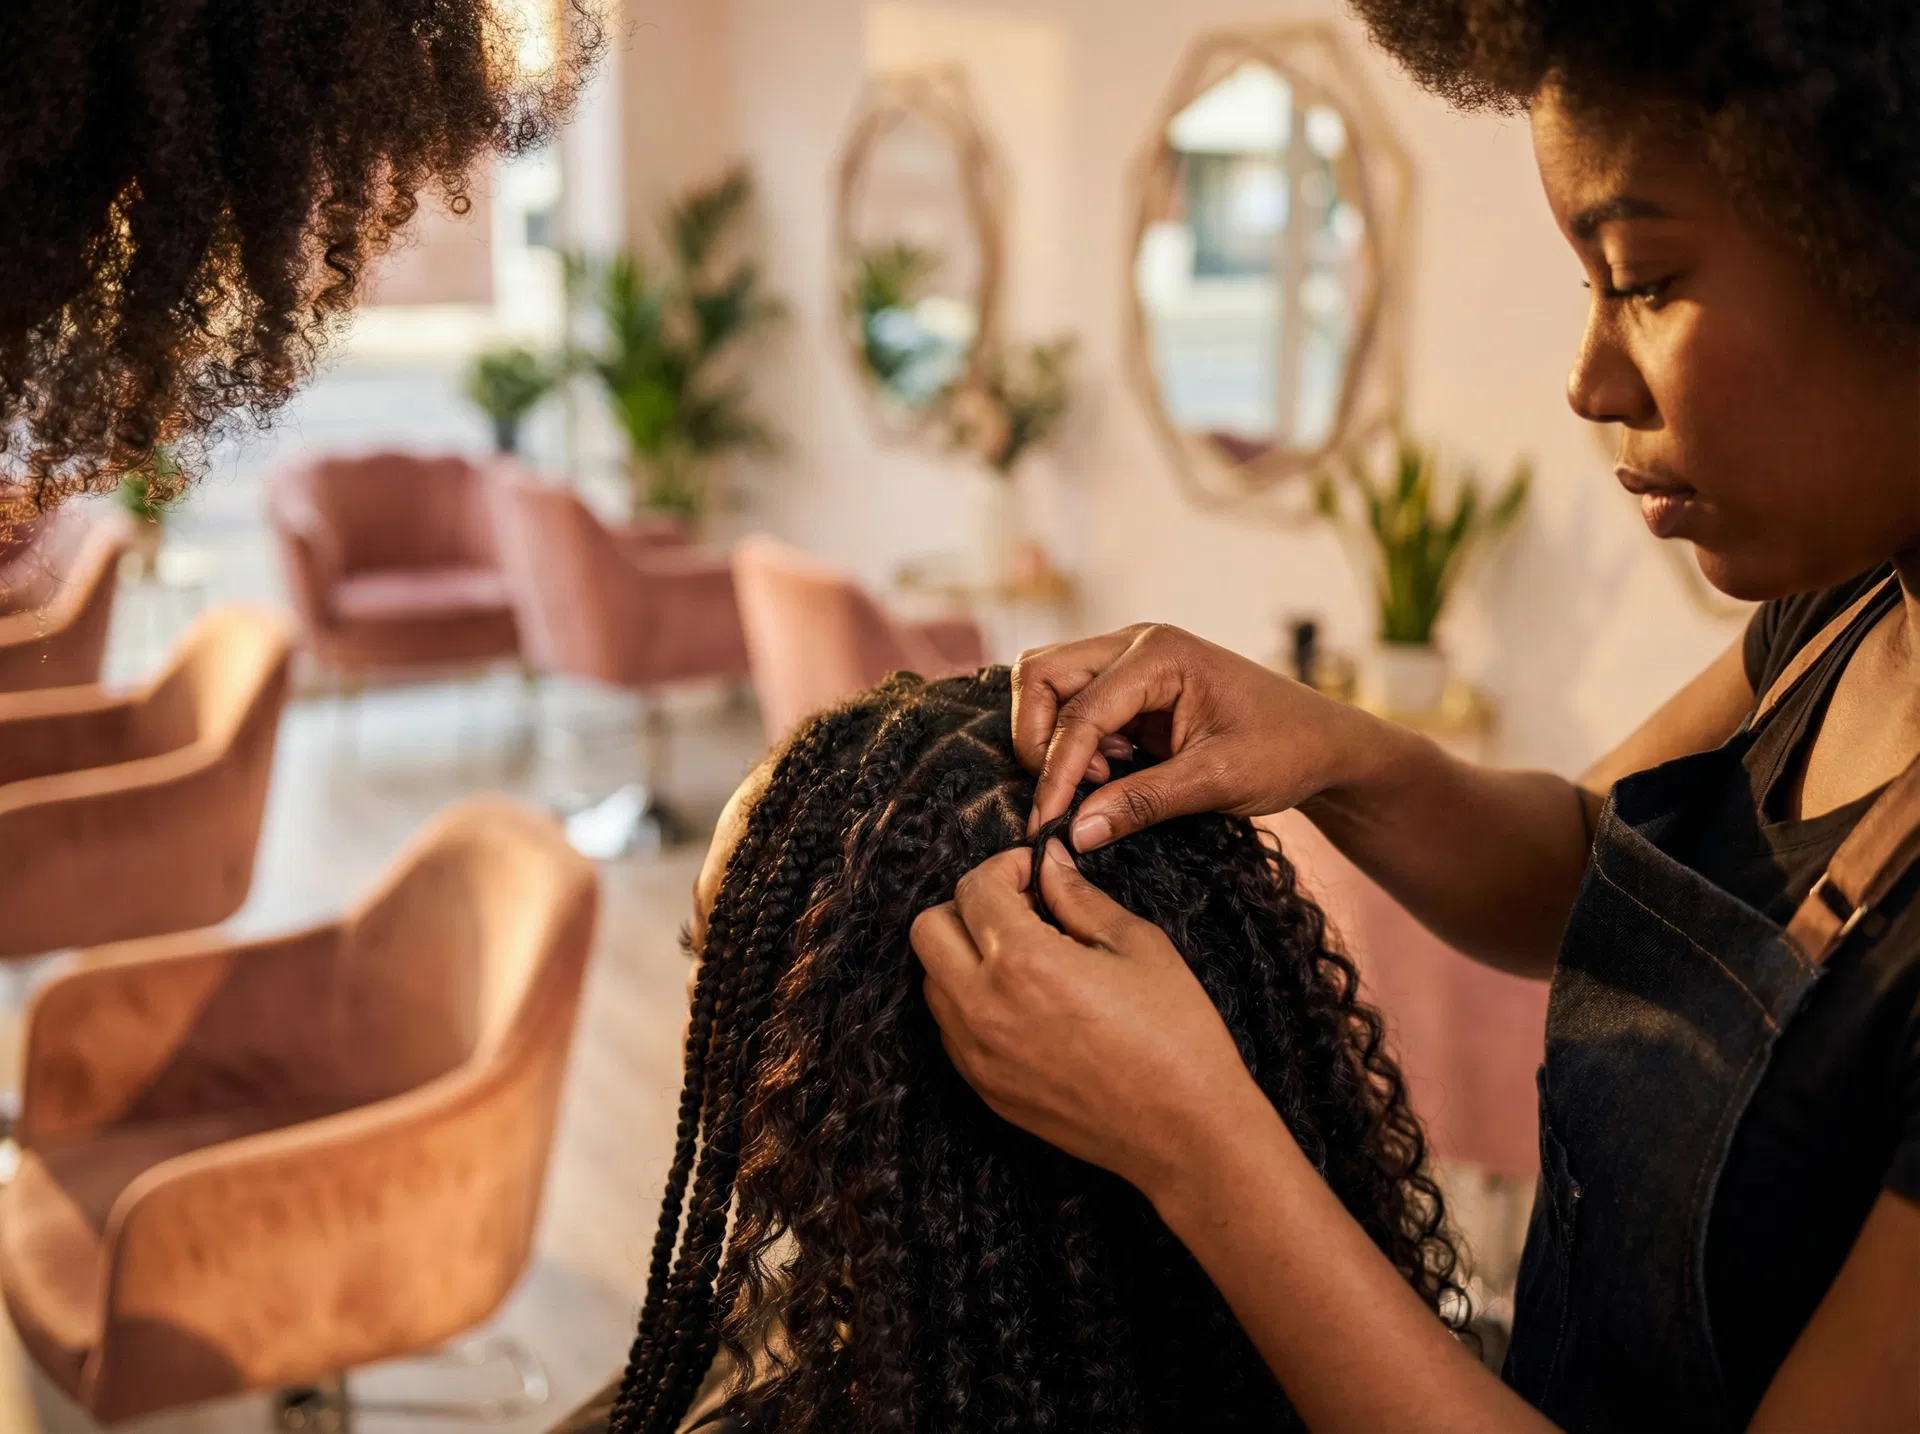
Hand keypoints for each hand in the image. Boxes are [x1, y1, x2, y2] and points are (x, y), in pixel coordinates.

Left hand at [911, 840, 1267, 1203]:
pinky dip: (970, 1002)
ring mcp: (977, 1055)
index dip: (1005, 867)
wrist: (1184, 1132)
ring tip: (1023, 957)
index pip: (974, 888)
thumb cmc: (1174, 1035)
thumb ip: (1079, 898)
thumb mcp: (1137, 946)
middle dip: (968, 906)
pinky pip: (950, 1029)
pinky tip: (1023, 1003)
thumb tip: (1049, 864)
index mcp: (1023, 962)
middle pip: (928, 929)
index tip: (1034, 873)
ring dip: (964, 955)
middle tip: (1020, 909)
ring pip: (931, 980)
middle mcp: (983, 1007)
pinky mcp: (983, 1088)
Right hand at [1012, 624, 1367, 850]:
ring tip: (1096, 783)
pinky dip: (1073, 746)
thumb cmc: (1284, 750)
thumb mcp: (1217, 782)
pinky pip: (1073, 708)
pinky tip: (1110, 776)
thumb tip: (1074, 834)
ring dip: (1052, 740)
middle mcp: (1134, 644)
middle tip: (1062, 795)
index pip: (1079, 710)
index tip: (1047, 826)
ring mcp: (1128, 662)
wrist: (1323, 743)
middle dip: (1036, 738)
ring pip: (1048, 686)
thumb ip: (1142, 803)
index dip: (1056, 772)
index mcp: (1159, 654)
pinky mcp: (1128, 689)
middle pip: (1041, 675)